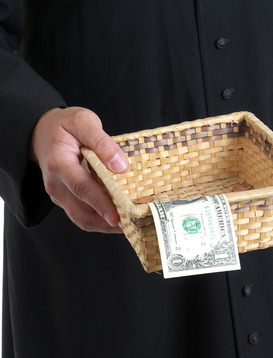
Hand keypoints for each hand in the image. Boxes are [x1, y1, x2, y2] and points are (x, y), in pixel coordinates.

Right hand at [31, 107, 128, 232]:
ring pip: (83, 219)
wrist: (42, 133)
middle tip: (133, 224)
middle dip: (107, 223)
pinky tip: (121, 217)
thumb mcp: (83, 121)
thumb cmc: (65, 126)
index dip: (100, 204)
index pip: (81, 187)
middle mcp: (56, 184)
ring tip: (130, 224)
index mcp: (59, 163)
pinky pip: (84, 215)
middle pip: (82, 212)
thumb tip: (120, 166)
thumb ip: (101, 142)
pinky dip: (102, 220)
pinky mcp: (66, 201)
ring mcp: (59, 195)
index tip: (116, 217)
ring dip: (106, 226)